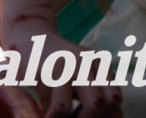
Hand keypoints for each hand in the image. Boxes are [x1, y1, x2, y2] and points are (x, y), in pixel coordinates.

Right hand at [2, 20, 122, 116]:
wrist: (27, 35)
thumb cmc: (60, 62)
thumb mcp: (84, 72)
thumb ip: (101, 93)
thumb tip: (118, 117)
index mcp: (96, 62)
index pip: (114, 97)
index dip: (106, 115)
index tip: (91, 117)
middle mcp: (80, 60)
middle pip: (96, 104)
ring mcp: (57, 64)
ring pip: (64, 107)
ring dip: (58, 117)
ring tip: (54, 115)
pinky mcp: (37, 69)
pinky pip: (43, 102)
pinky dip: (43, 110)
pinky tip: (42, 105)